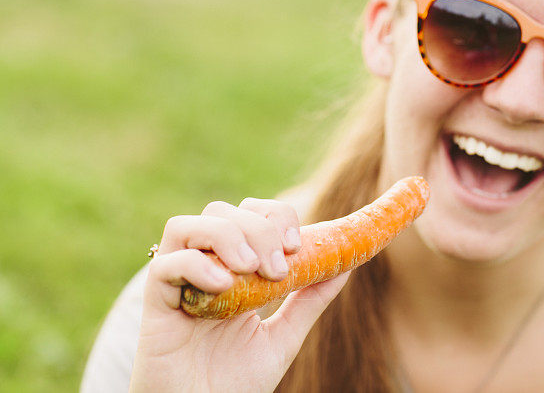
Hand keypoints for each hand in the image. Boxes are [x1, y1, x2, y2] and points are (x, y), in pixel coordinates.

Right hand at [130, 198, 348, 392]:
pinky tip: (223, 286)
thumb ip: (309, 299)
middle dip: (256, 228)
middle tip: (278, 268)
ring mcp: (176, 283)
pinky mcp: (155, 305)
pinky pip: (163, 265)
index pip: (248, 213)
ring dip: (225, 236)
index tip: (295, 245)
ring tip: (250, 269)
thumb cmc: (237, 382)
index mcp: (233, 268)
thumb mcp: (284, 336)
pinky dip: (196, 266)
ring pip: (185, 226)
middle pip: (220, 211)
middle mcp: (202, 268)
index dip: (274, 216)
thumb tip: (346, 264)